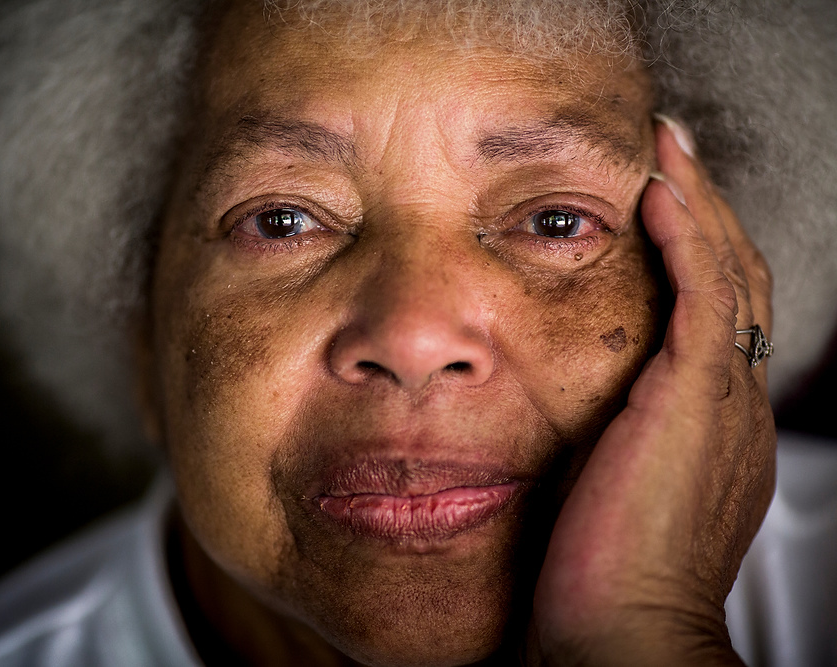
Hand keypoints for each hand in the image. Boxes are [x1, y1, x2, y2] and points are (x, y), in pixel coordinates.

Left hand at [527, 118, 776, 665]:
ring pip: (729, 274)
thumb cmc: (604, 573)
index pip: (720, 319)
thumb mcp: (610, 486)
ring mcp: (728, 397)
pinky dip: (687, 237)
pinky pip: (705, 293)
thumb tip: (571, 408)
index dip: (698, 260)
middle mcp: (740, 405)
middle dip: (706, 216)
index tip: (660, 212)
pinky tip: (658, 194)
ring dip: (697, 205)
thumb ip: (608, 434)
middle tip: (671, 160)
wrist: (623, 630)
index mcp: (718, 427)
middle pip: (737, 283)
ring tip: (668, 151)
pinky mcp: (699, 395)